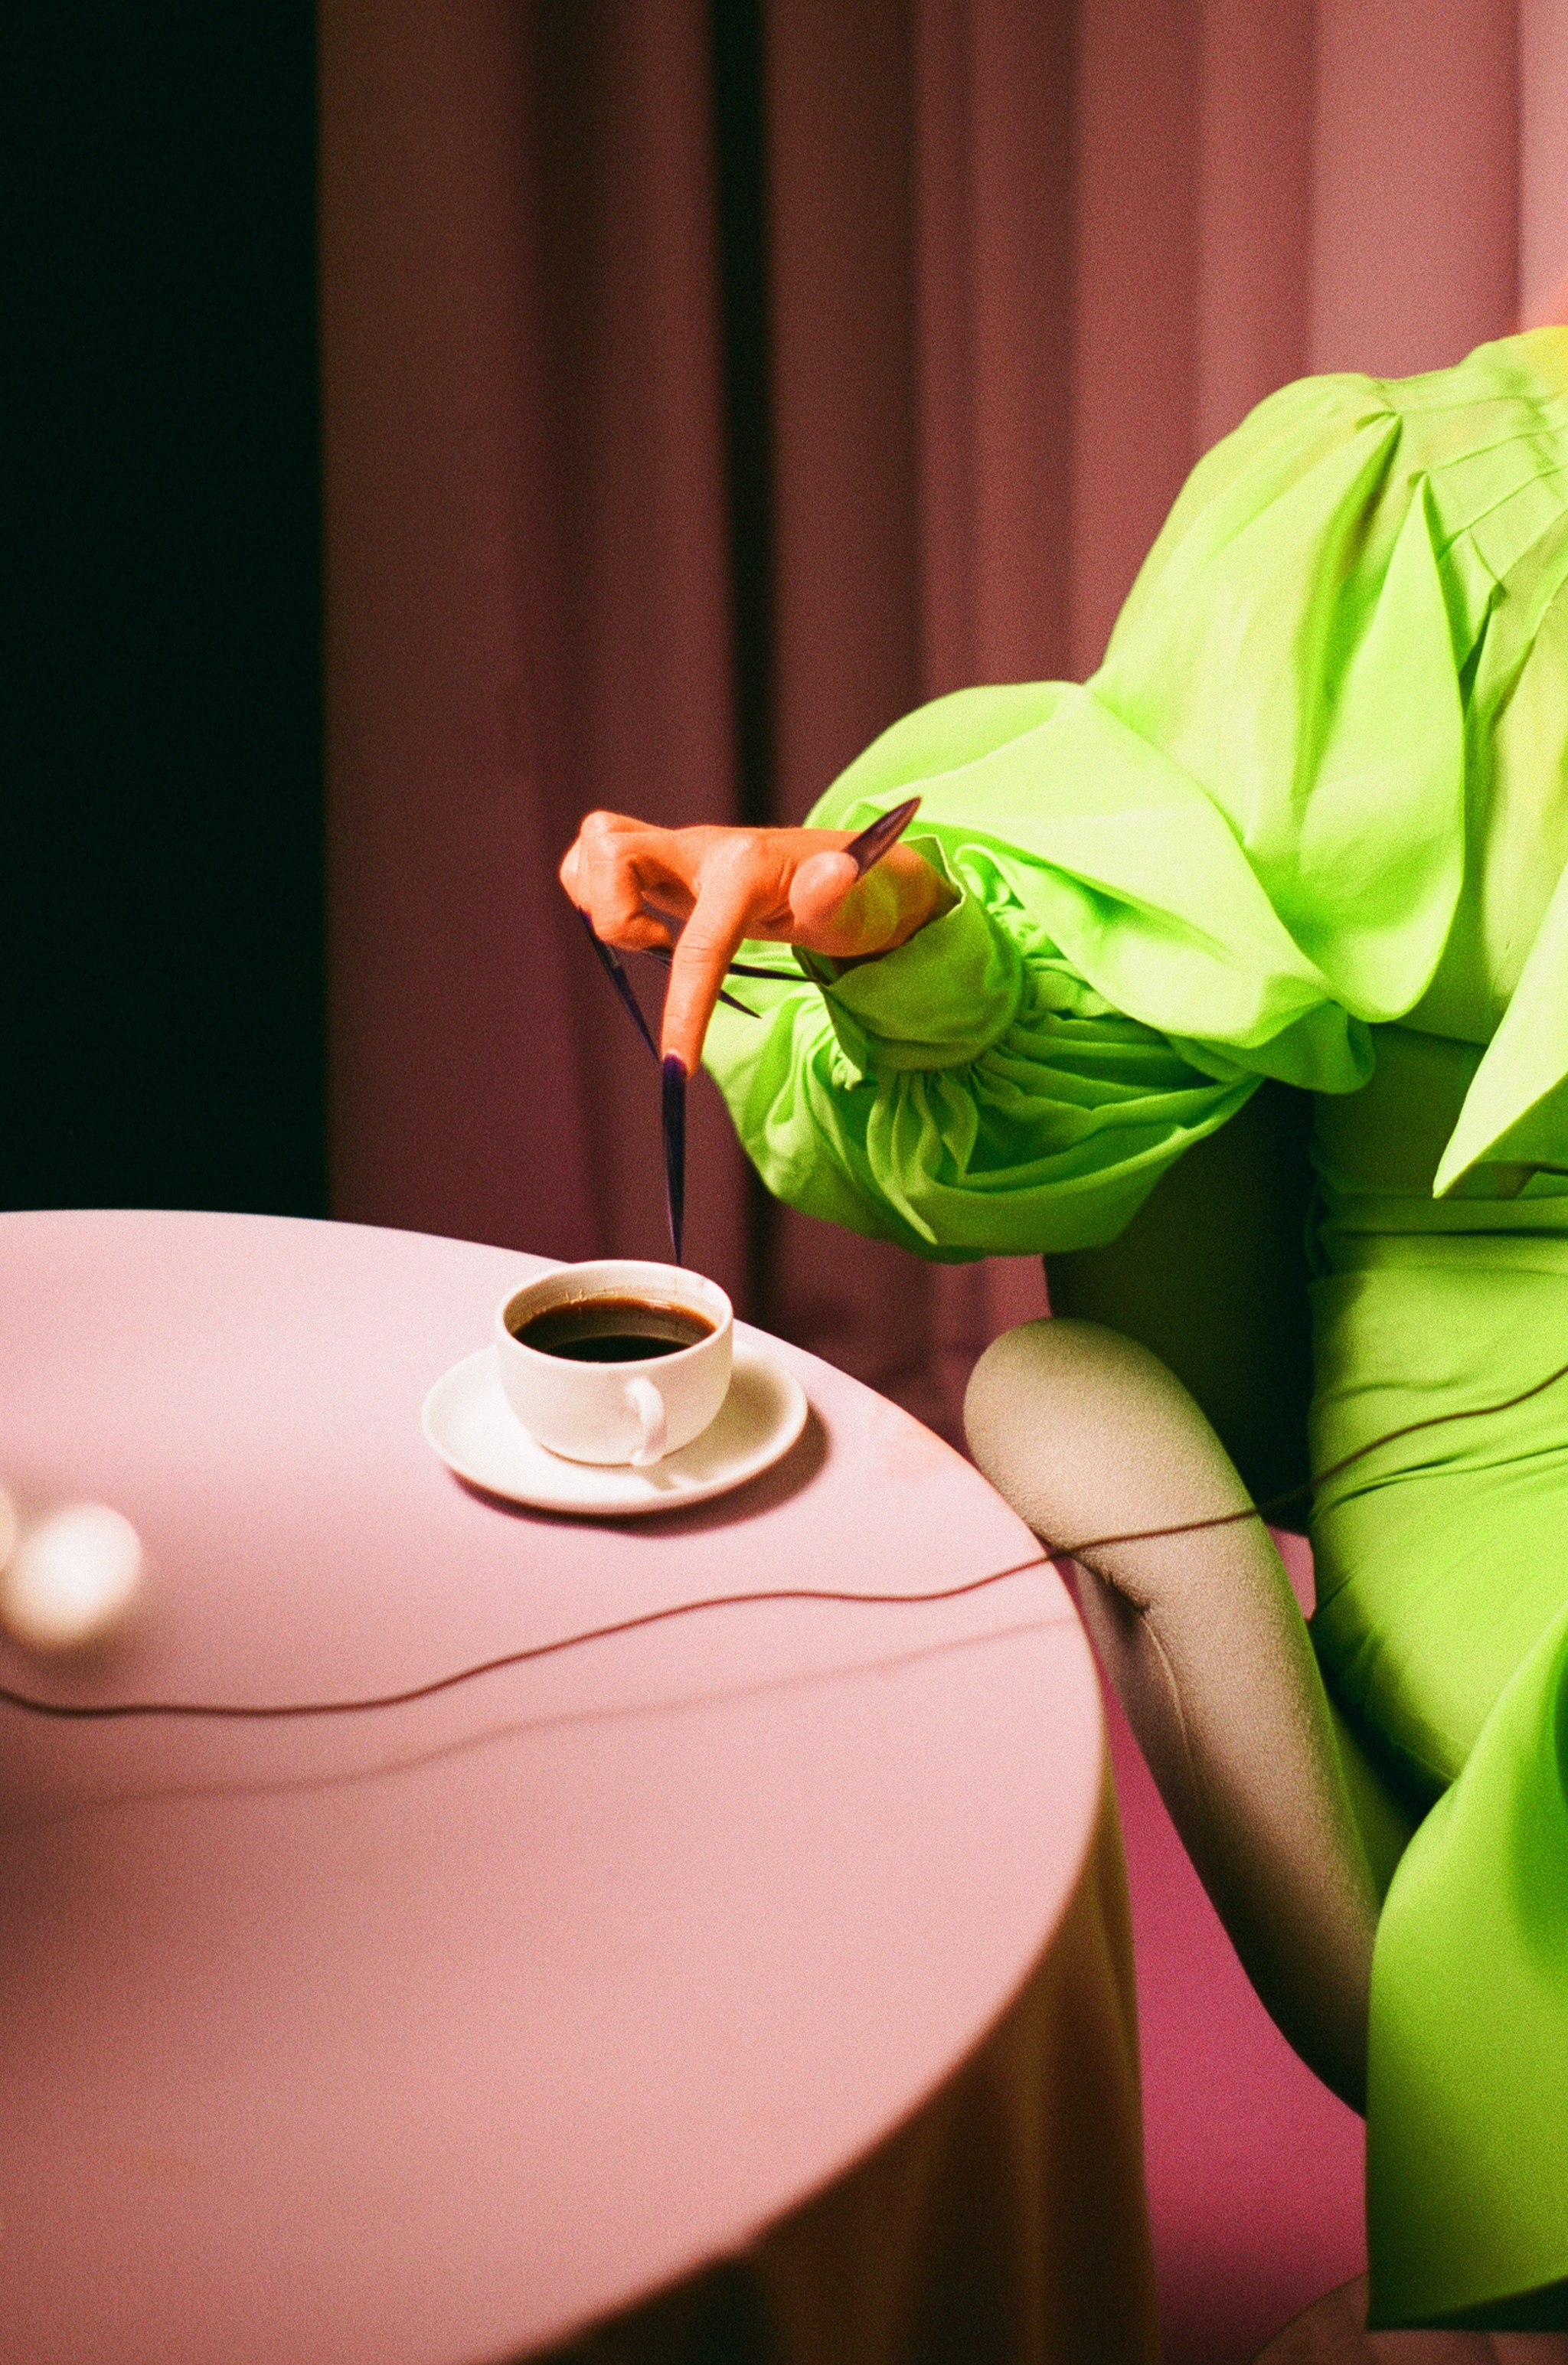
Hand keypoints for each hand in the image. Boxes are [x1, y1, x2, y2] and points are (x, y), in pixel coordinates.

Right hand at [559, 812, 953, 1071]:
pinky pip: (601, 857)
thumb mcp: (861, 907)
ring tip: (650, 938)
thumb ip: (838, 896)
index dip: (683, 1010)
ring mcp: (681, 851)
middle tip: (657, 949)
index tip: (677, 1069)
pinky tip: (645, 927)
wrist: (859, 871)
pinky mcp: (667, 861)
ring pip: (597, 843)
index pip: (697, 941)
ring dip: (600, 899)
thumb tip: (834, 875)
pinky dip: (601, 892)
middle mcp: (703, 848)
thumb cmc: (861, 900)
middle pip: (611, 849)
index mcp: (747, 869)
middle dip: (614, 913)